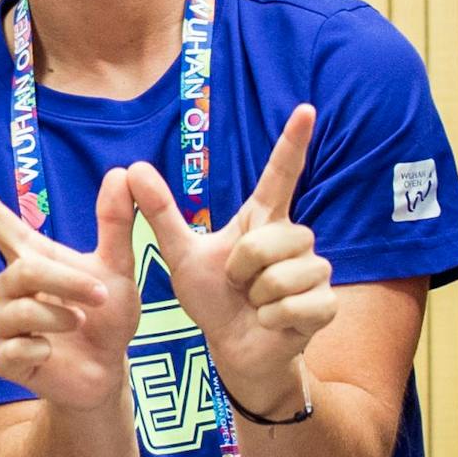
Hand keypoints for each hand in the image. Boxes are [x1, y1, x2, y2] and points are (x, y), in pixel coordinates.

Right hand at [0, 158, 141, 416]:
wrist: (107, 371)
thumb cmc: (106, 317)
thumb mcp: (118, 269)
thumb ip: (116, 224)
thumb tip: (122, 172)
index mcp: (30, 258)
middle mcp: (9, 287)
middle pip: (21, 272)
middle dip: (65, 281)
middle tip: (101, 294)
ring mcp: (2, 324)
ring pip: (19, 310)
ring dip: (59, 316)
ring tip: (81, 322)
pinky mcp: (2, 359)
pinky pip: (13, 349)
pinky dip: (41, 349)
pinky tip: (53, 352)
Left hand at [128, 107, 336, 405]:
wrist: (236, 348)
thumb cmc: (214, 298)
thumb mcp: (182, 255)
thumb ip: (161, 214)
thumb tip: (131, 168)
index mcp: (263, 220)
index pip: (281, 174)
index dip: (292, 142)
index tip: (306, 108)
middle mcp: (296, 238)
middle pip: (267, 241)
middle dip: (243, 268)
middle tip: (239, 284)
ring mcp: (316, 271)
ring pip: (282, 274)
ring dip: (257, 296)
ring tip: (256, 303)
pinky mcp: (326, 304)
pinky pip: (294, 304)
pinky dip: (272, 318)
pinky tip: (272, 322)